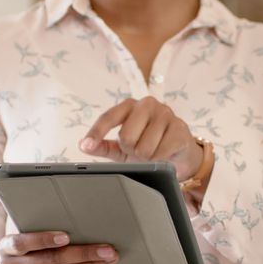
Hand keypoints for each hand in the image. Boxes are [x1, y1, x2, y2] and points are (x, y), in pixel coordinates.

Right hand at [0, 232, 118, 263]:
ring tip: (109, 260)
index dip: (44, 240)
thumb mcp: (23, 245)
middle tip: (106, 249)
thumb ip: (38, 237)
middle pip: (52, 260)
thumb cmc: (25, 258)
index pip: (22, 243)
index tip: (66, 236)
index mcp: (6, 249)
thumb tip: (78, 226)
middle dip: (83, 253)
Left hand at [80, 97, 202, 180]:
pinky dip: (159, 159)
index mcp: (129, 106)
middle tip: (138, 149)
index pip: (108, 117)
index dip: (96, 133)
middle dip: (130, 149)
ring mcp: (165, 113)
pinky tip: (164, 153)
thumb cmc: (148, 146)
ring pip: (144, 147)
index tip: (86, 145)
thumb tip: (82, 145)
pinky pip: (160, 152)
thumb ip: (103, 145)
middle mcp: (147, 104)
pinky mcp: (180, 128)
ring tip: (152, 152)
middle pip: (126, 136)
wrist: (178, 154)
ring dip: (146, 157)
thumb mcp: (122, 148)